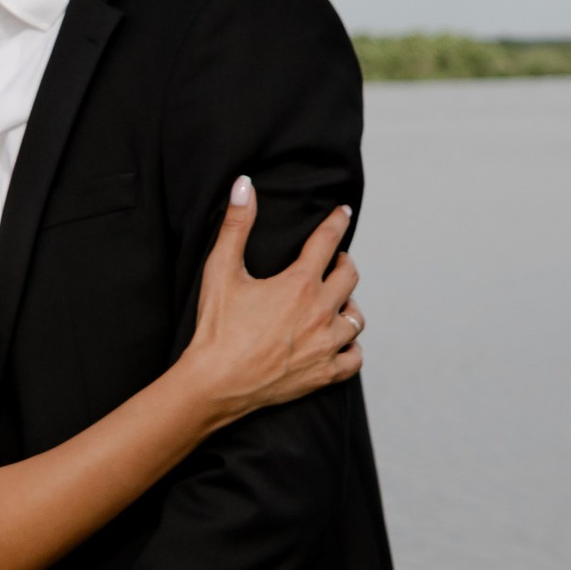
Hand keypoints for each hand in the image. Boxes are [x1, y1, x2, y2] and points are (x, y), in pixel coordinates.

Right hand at [182, 178, 362, 427]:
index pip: (327, 242)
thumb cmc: (216, 328)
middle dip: (343, 263)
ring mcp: (325, 346)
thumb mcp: (221, 270)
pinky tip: (340, 341)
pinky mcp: (323, 374)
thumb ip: (236, 226)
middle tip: (335, 261)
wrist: (214, 383)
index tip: (343, 213)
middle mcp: (320, 313)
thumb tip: (244, 186)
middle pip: (349, 277)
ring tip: (336, 302)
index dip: (336, 223)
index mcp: (299, 284)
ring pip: (356, 318)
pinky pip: (355, 357)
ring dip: (348, 305)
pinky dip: (351, 347)